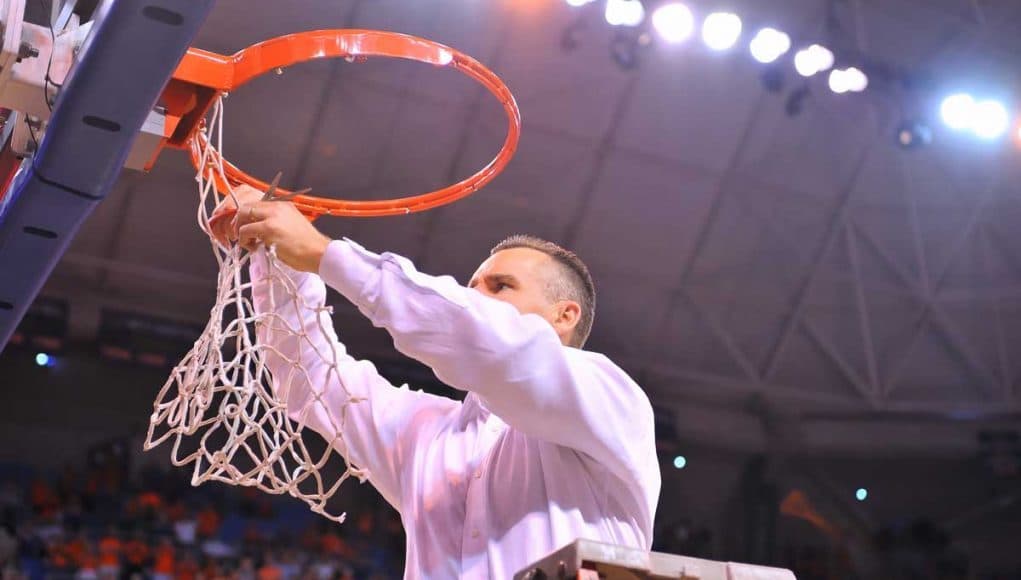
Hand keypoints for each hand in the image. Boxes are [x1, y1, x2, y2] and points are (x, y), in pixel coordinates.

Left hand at [209, 185, 332, 272]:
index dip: (243, 215)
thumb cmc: (306, 245)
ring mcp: (272, 216)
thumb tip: (255, 229)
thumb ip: (273, 223)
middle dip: (237, 221)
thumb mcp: (290, 226)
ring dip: (240, 231)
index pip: (253, 202)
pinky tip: (254, 248)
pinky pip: (245, 231)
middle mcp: (276, 206)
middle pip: (244, 206)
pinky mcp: (269, 228)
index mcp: (282, 204)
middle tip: (239, 235)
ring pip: (242, 215)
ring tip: (248, 243)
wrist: (318, 253)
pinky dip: (244, 241)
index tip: (241, 226)